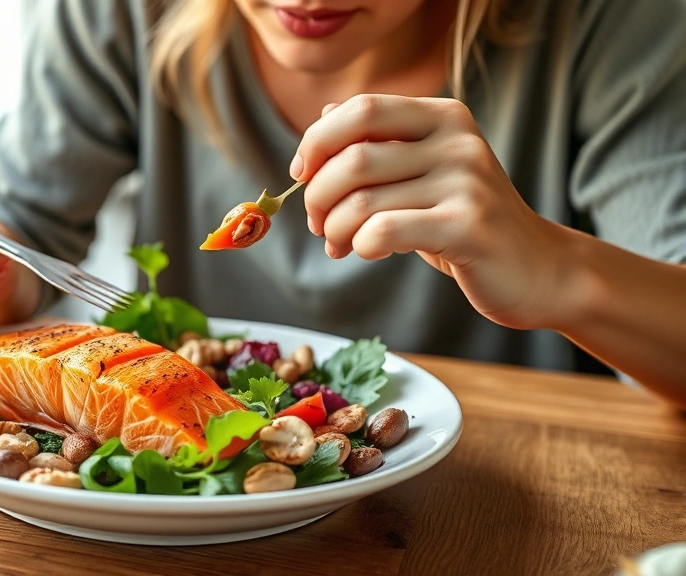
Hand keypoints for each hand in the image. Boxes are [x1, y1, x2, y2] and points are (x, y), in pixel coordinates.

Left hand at [292, 95, 573, 330]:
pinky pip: (383, 231)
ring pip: (361, 200)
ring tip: (338, 244)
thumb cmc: (463, 223)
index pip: (358, 109)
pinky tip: (369, 252)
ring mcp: (467, 181)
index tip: (301, 174)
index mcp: (442, 116)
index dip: (316, 142)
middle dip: (318, 195)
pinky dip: (361, 245)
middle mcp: (457, 140)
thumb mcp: (422, 173)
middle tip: (318, 223)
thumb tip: (322, 117)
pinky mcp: (468, 225)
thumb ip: (379, 143)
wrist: (535, 271)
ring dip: (334, 229)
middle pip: (352, 156)